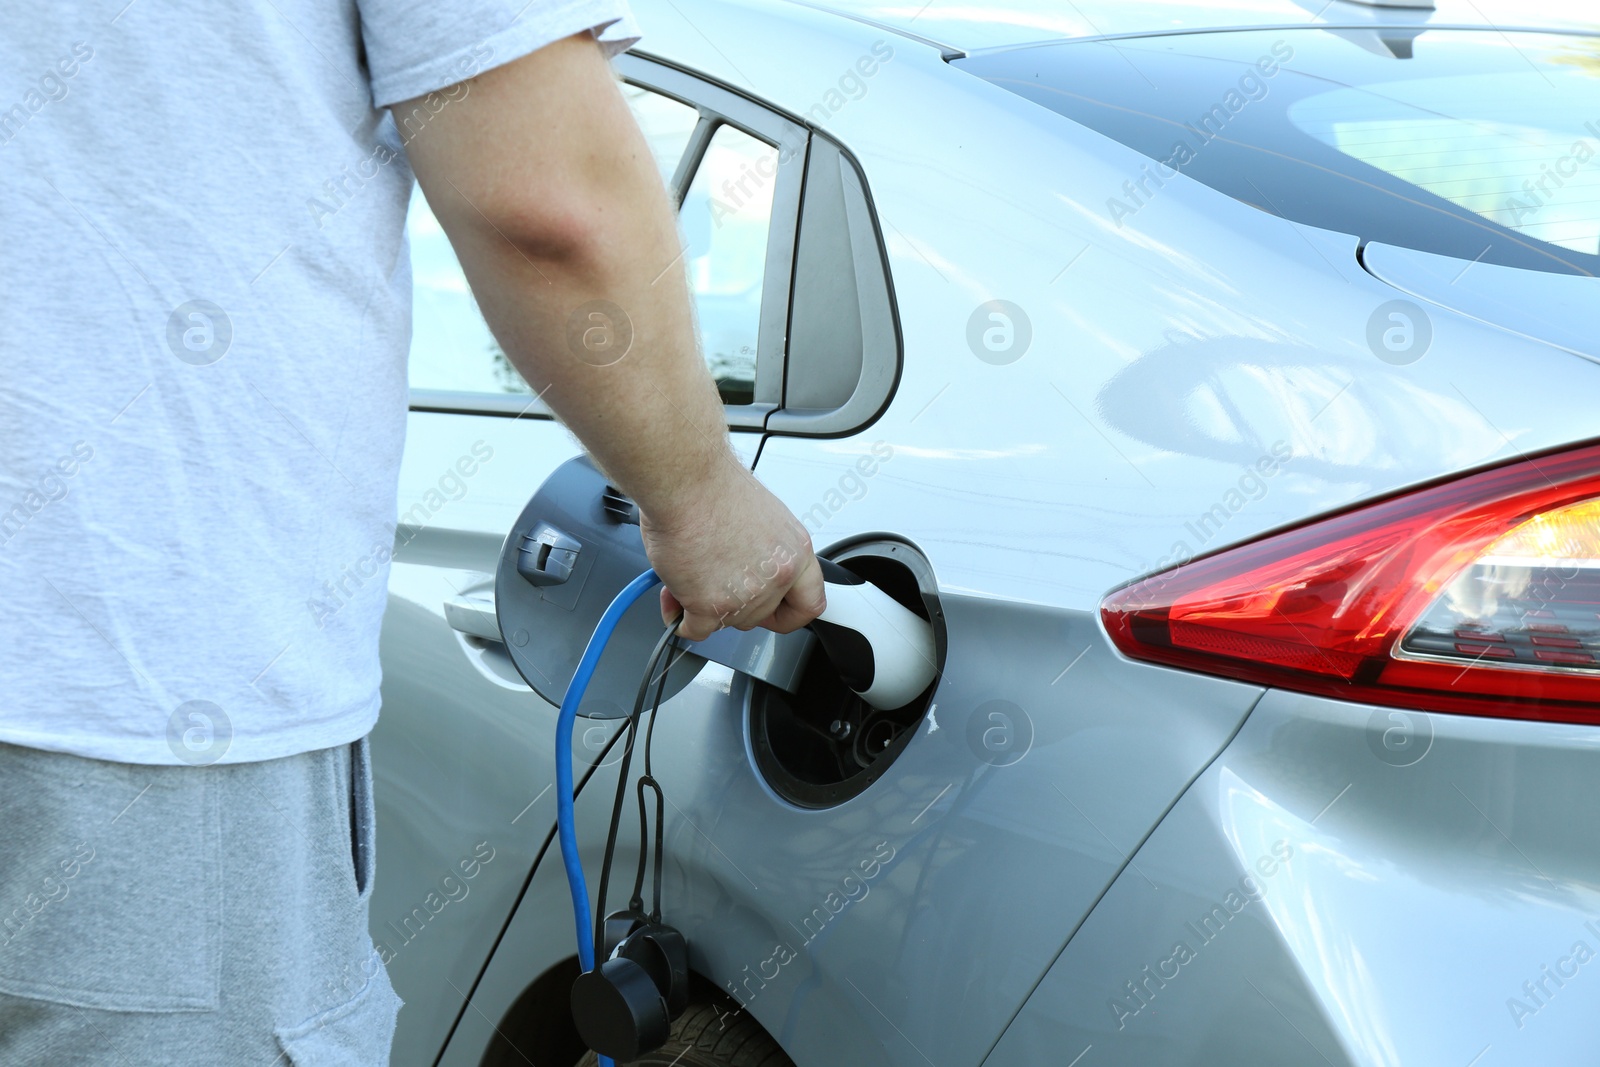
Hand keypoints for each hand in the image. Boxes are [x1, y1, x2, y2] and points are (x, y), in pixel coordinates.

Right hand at [639, 460, 825, 641]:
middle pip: (759, 616)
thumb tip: (744, 570)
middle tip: (711, 581)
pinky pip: (695, 630)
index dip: (788, 613)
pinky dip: (680, 617)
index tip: (772, 612)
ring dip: (702, 607)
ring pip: (725, 622)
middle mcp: (777, 576)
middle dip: (732, 604)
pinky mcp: (712, 606)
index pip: (809, 603)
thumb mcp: (761, 520)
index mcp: (795, 551)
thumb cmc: (712, 487)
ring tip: (687, 572)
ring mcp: (746, 595)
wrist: (685, 481)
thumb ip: (762, 554)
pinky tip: (674, 596)